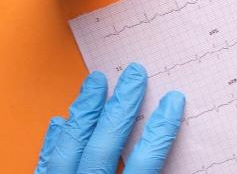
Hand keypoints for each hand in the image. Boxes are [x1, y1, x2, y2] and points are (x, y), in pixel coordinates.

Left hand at [35, 63, 184, 173]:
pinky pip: (45, 164)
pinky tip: (60, 121)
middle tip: (134, 75)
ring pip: (71, 147)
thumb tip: (188, 163)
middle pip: (106, 145)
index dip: (161, 129)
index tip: (173, 101)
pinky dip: (53, 142)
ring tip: (94, 82)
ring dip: (85, 112)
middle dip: (122, 106)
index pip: (146, 160)